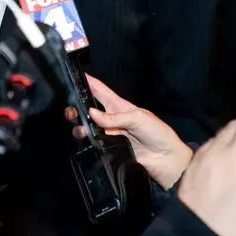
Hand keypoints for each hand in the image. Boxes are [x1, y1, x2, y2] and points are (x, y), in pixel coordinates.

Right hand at [83, 75, 192, 189]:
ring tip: (79, 129)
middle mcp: (111, 119)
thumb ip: (114, 117)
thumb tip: (91, 113)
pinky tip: (83, 140)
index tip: (73, 76)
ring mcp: (109, 134)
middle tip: (70, 110)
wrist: (165, 159)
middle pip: (89, 109)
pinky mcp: (108, 149)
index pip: (100, 91)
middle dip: (77, 107)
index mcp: (119, 106)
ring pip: (87, 127)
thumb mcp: (138, 118)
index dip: (88, 82)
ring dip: (79, 125)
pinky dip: (85, 141)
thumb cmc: (157, 133)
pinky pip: (92, 143)